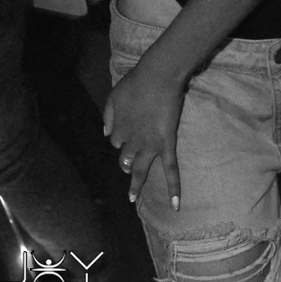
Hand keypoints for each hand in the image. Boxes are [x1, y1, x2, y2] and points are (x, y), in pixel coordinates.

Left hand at [104, 54, 183, 206]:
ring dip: (135, 183)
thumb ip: (108, 115)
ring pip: (140, 170)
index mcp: (118, 130)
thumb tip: (105, 133)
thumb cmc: (135, 82)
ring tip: (133, 196)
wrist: (157, 77)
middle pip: (125, 159)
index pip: (115, 141)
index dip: (120, 137)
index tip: (127, 130)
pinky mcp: (166, 144)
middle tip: (128, 163)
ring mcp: (150, 146)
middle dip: (125, 162)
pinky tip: (175, 204)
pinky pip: (171, 169)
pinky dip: (174, 187)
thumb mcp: (113, 95)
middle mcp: (132, 142)